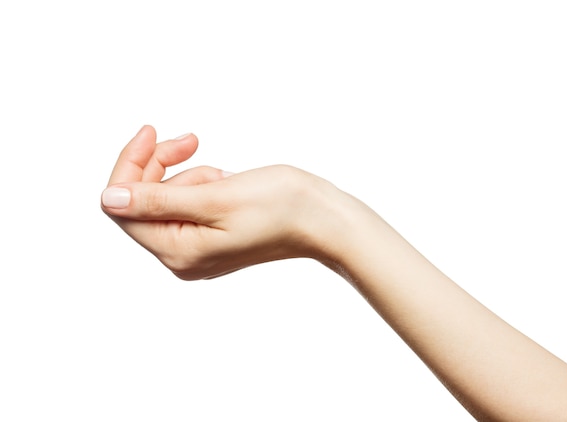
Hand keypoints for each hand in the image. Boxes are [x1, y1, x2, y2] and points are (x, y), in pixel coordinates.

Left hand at [101, 126, 340, 279]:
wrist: (324, 219)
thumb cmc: (281, 207)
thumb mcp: (215, 197)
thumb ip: (157, 201)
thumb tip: (109, 200)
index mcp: (178, 252)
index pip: (124, 208)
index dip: (131, 166)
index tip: (150, 132)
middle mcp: (183, 256)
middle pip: (143, 202)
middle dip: (163, 166)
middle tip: (191, 140)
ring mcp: (198, 248)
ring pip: (169, 197)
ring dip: (192, 174)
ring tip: (226, 177)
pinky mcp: (213, 235)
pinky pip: (190, 202)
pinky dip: (204, 184)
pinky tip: (230, 183)